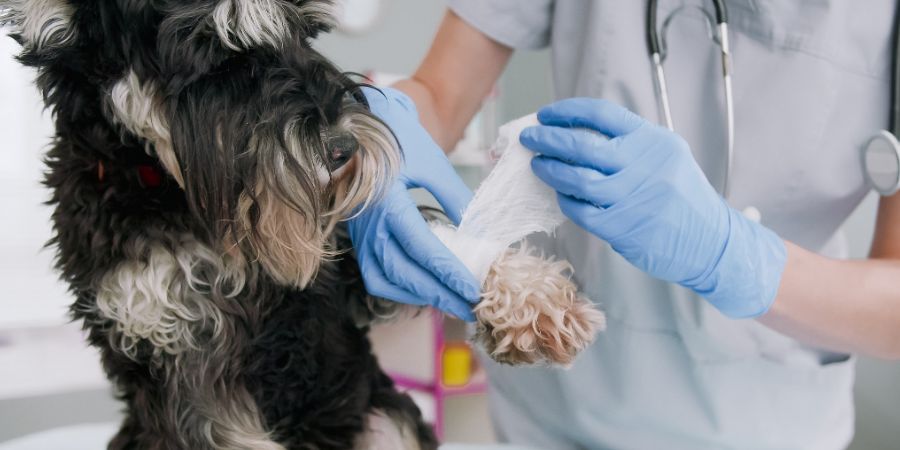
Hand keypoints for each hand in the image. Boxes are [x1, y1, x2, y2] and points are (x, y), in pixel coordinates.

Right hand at [347, 87, 479, 320]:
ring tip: (450, 302)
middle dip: (439, 294)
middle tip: (471, 307)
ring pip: (384, 280)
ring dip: (418, 296)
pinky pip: (375, 274)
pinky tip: (424, 290)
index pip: (421, 248)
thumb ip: (455, 198)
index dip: (448, 273)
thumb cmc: (399, 138)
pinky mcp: (359, 239)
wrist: (359, 124)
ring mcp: (359, 234)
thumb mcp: (432, 163)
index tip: (473, 290)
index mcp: (387, 202)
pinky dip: (399, 288)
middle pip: (403, 272)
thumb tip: (479, 232)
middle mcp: (368, 223)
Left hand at [520, 98, 786, 317]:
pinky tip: (561, 196)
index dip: (567, 112)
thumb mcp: (666, 156)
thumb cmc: (682, 197)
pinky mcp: (624, 228)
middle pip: (582, 145)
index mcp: (653, 140)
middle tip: (529, 139)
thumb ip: (629, 144)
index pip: (602, 114)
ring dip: (551, 171)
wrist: (711, 242)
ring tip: (538, 166)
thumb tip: (574, 134)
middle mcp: (644, 165)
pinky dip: (567, 201)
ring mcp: (634, 197)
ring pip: (577, 179)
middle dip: (548, 140)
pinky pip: (582, 211)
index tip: (546, 115)